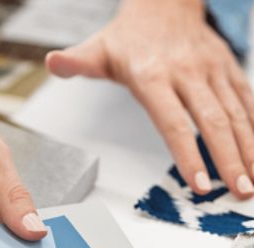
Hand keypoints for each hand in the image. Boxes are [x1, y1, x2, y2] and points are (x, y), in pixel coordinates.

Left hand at [46, 0, 253, 197]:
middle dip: (229, 159)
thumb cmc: (130, 36)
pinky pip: (247, 99)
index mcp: (153, 75)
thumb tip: (52, 63)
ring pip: (236, 114)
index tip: (201, 185)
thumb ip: (78, 62)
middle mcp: (187, 73)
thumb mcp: (99, 48)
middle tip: (241, 191)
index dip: (188, 156)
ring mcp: (212, 70)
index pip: (174, 123)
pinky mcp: (227, 68)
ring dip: (249, 149)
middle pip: (213, 122)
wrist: (165, 1)